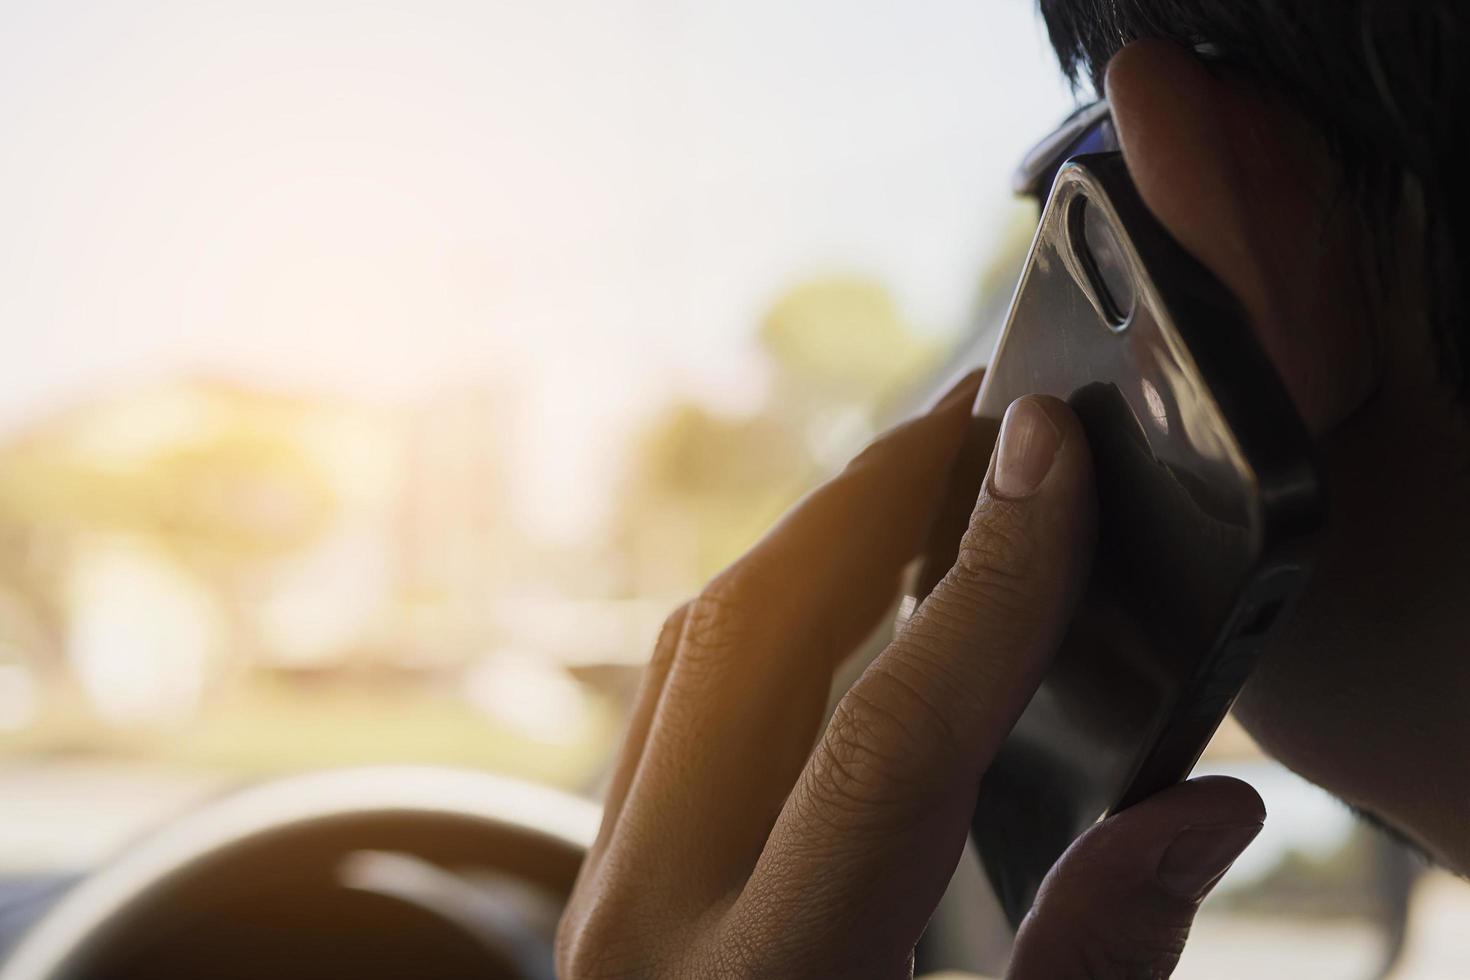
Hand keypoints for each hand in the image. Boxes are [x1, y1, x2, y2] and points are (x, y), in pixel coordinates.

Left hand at [558, 374, 1264, 978]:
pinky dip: (767, 608)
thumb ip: (1096, 965)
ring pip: (696, 647)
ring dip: (818, 536)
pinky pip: (674, 695)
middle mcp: (654, 924)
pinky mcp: (603, 876)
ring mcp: (605, 892)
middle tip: (992, 416)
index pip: (891, 733)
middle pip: (756, 637)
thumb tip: (1200, 807)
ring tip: (929, 473)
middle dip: (881, 498)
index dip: (990, 574)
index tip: (1053, 446)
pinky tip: (842, 582)